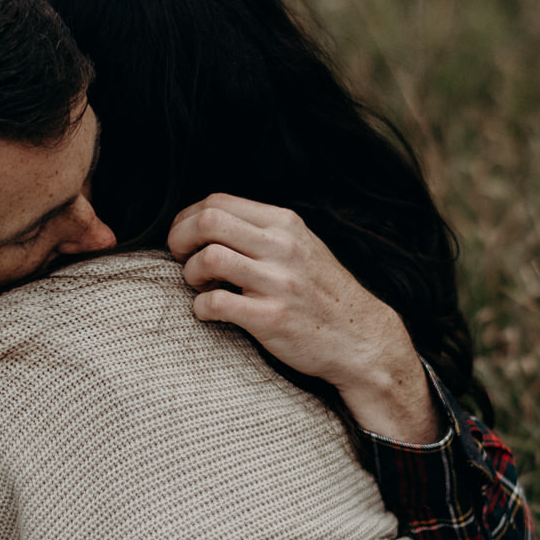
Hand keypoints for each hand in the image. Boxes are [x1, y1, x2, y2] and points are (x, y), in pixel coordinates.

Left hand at [168, 194, 441, 442]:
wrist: (360, 338)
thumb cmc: (322, 293)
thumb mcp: (302, 245)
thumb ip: (263, 231)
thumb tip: (209, 223)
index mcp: (285, 223)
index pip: (218, 202)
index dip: (187, 218)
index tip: (183, 237)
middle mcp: (282, 247)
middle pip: (208, 221)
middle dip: (179, 239)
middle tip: (179, 258)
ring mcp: (278, 282)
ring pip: (208, 259)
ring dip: (190, 274)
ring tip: (200, 286)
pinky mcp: (271, 318)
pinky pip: (215, 303)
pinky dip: (200, 308)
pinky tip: (208, 312)